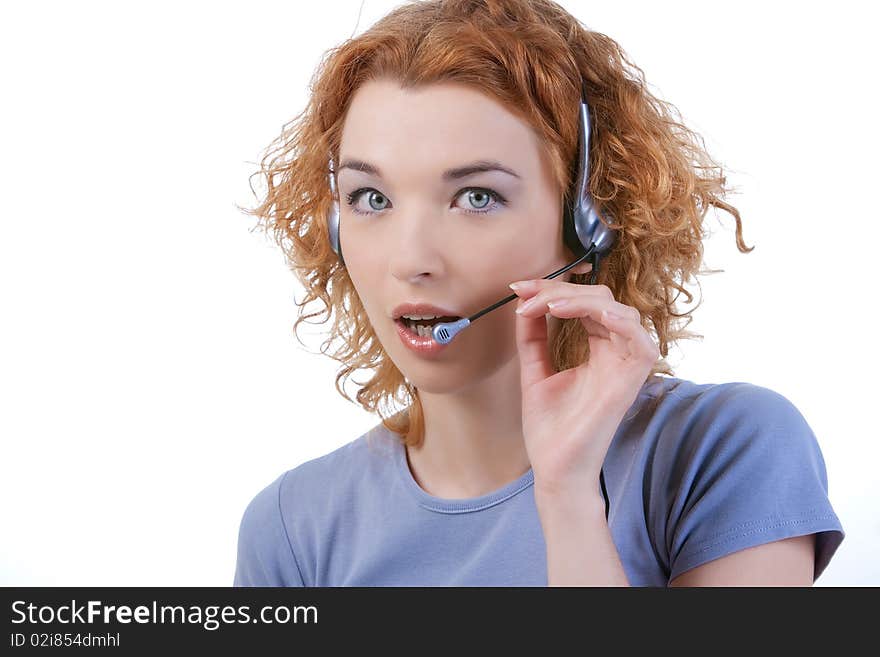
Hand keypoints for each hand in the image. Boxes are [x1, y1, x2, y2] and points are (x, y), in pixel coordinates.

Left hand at [510, 275, 659, 499]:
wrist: (555, 468)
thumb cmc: (550, 428)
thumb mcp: (534, 372)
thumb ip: (533, 338)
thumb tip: (524, 302)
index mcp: (598, 349)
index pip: (585, 303)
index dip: (553, 289)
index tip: (518, 289)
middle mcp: (616, 352)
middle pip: (601, 299)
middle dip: (561, 290)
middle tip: (526, 296)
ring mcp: (626, 365)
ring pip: (619, 310)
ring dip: (581, 300)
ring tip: (547, 307)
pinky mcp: (632, 380)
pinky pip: (640, 340)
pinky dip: (616, 320)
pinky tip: (582, 315)